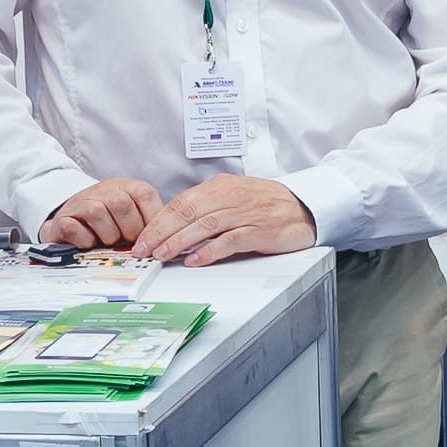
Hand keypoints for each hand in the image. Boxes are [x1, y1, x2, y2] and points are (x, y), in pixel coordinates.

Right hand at [42, 177, 164, 250]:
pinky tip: (89, 241)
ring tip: (107, 241)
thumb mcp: (132, 214)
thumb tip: (167, 240)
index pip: (145, 194)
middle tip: (126, 241)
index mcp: (126, 187)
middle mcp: (105, 190)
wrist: (70, 217)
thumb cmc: (107, 220)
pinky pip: (75, 228)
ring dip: (107, 235)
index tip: (149, 238)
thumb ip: (148, 222)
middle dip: (128, 231)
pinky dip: (85, 240)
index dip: (150, 220)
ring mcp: (82, 201)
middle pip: (123, 205)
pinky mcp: (63, 218)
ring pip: (98, 214)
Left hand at [133, 174, 316, 266]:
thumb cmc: (265, 205)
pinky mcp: (259, 229)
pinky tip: (196, 260)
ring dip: (180, 241)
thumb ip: (206, 208)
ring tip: (162, 255)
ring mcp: (245, 212)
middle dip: (162, 232)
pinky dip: (210, 250)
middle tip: (145, 249)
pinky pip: (230, 240)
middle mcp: (230, 196)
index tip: (142, 238)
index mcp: (219, 187)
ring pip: (205, 225)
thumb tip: (173, 227)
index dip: (158, 221)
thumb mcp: (232, 198)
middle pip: (188, 213)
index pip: (180, 203)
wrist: (304, 206)